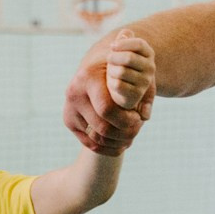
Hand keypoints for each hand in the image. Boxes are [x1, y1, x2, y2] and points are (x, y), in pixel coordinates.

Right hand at [65, 35, 139, 152]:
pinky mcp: (69, 121)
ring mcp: (70, 109)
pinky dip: (109, 148)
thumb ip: (143, 95)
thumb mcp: (136, 76)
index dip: (126, 120)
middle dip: (125, 133)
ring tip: (132, 136)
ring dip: (118, 143)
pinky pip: (90, 144)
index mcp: (89, 78)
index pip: (106, 109)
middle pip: (102, 128)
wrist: (98, 65)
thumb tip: (145, 116)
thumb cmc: (123, 71)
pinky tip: (122, 143)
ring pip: (97, 139)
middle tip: (137, 129)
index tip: (139, 118)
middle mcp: (74, 93)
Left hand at [104, 32, 155, 112]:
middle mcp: (150, 68)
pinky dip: (111, 83)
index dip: (123, 44)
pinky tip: (112, 83)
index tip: (112, 46)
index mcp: (149, 54)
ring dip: (111, 71)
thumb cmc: (120, 65)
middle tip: (109, 59)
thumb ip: (124, 39)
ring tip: (111, 72)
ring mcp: (144, 82)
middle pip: (129, 58)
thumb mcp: (122, 50)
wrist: (123, 89)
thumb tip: (125, 34)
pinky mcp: (136, 94)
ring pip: (121, 72)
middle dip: (114, 57)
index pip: (139, 44)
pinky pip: (118, 85)